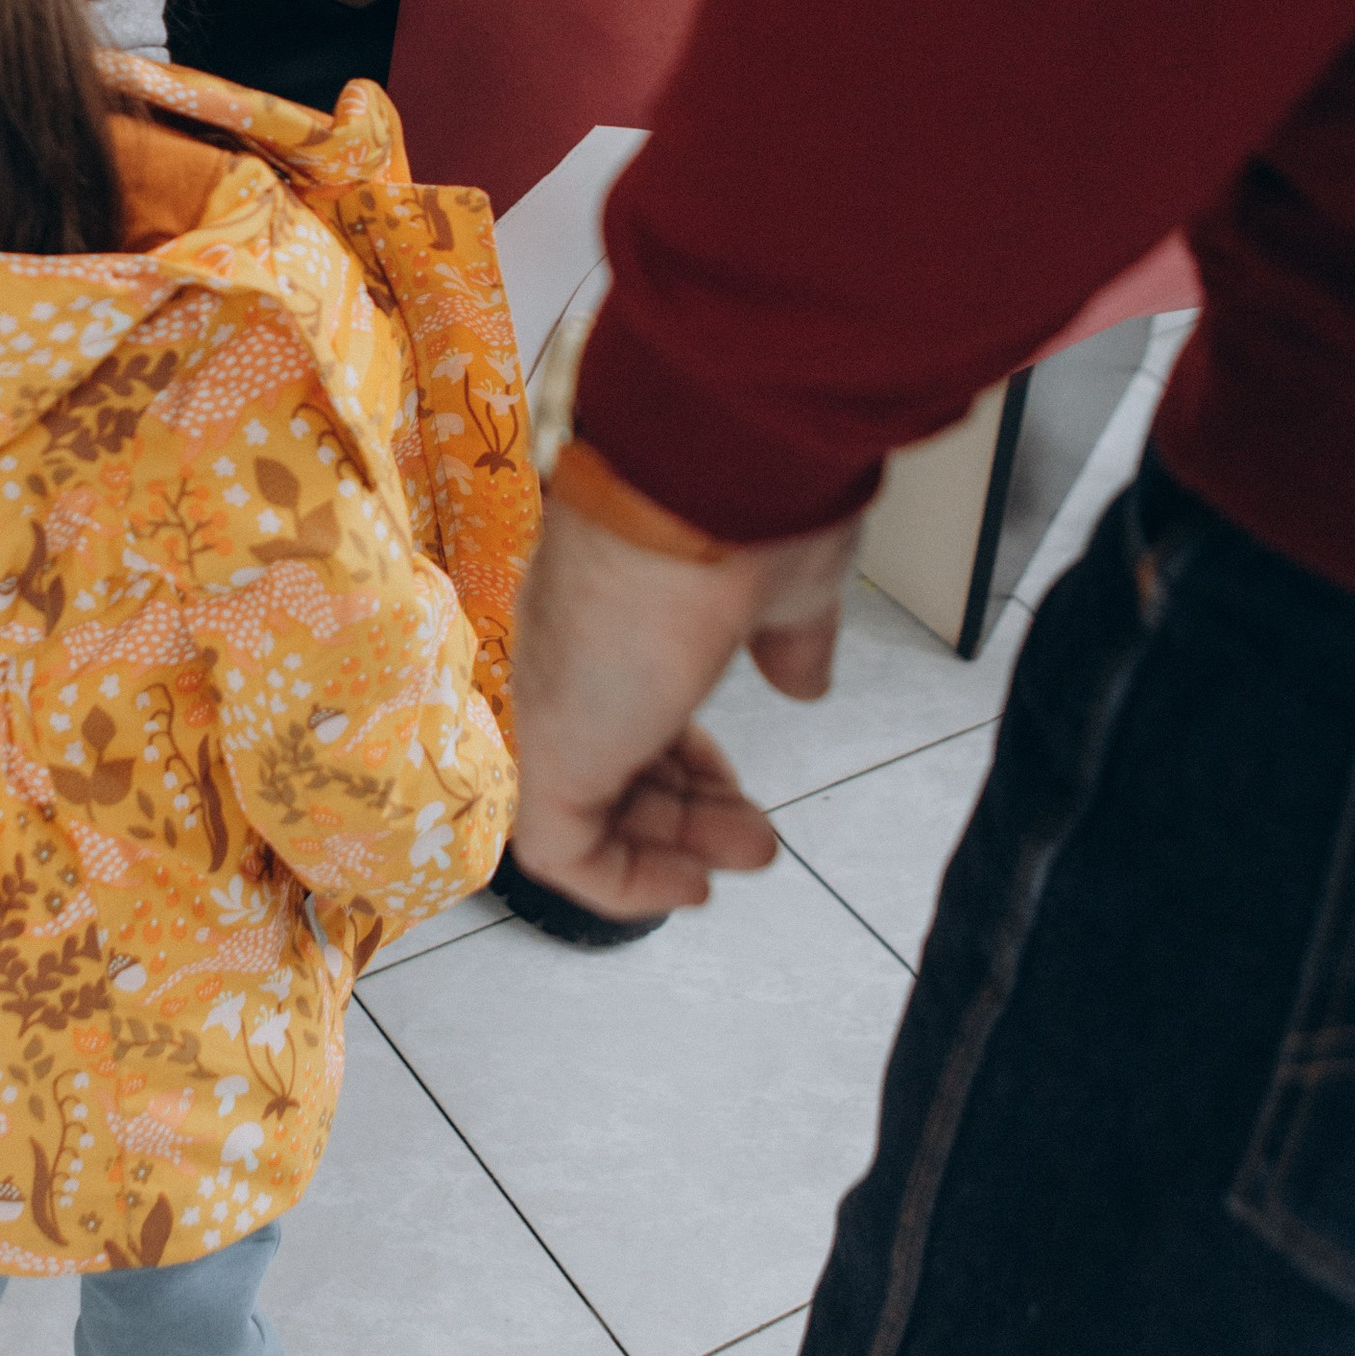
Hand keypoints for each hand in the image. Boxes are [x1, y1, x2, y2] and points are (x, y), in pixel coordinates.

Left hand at [507, 491, 862, 922]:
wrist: (713, 469)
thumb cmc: (751, 506)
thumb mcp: (789, 587)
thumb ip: (792, 639)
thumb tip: (802, 679)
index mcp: (613, 603)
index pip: (627, 697)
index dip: (680, 753)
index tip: (732, 783)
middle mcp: (570, 648)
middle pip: (607, 757)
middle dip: (683, 810)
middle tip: (754, 840)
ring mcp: (555, 695)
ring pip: (587, 803)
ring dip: (669, 846)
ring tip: (748, 854)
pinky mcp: (552, 745)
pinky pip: (562, 846)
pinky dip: (619, 882)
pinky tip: (687, 886)